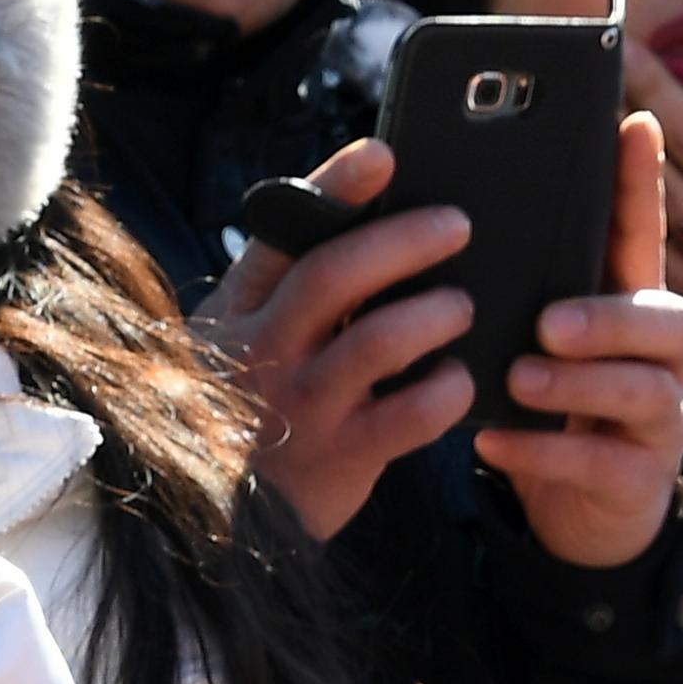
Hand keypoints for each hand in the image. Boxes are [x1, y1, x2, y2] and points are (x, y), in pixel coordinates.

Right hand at [195, 139, 477, 540]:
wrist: (220, 528)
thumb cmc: (249, 416)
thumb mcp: (241, 348)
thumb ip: (287, 297)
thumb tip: (372, 228)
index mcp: (236, 313)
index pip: (281, 235)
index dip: (334, 190)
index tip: (384, 155)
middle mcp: (262, 353)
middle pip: (334, 276)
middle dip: (403, 240)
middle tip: (457, 224)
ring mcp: (300, 407)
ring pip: (378, 341)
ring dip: (435, 313)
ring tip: (463, 306)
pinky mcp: (340, 459)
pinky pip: (410, 416)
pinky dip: (445, 391)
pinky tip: (461, 380)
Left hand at [477, 113, 682, 568]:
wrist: (577, 510)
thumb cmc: (548, 402)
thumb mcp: (536, 338)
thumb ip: (517, 284)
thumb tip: (443, 215)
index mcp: (630, 303)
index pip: (642, 234)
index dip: (641, 182)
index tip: (633, 124)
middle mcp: (661, 356)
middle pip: (666, 319)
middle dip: (609, 317)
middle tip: (548, 321)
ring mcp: (660, 418)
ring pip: (642, 391)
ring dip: (577, 384)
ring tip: (520, 378)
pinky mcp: (640, 479)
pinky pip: (601, 463)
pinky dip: (543, 453)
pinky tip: (493, 442)